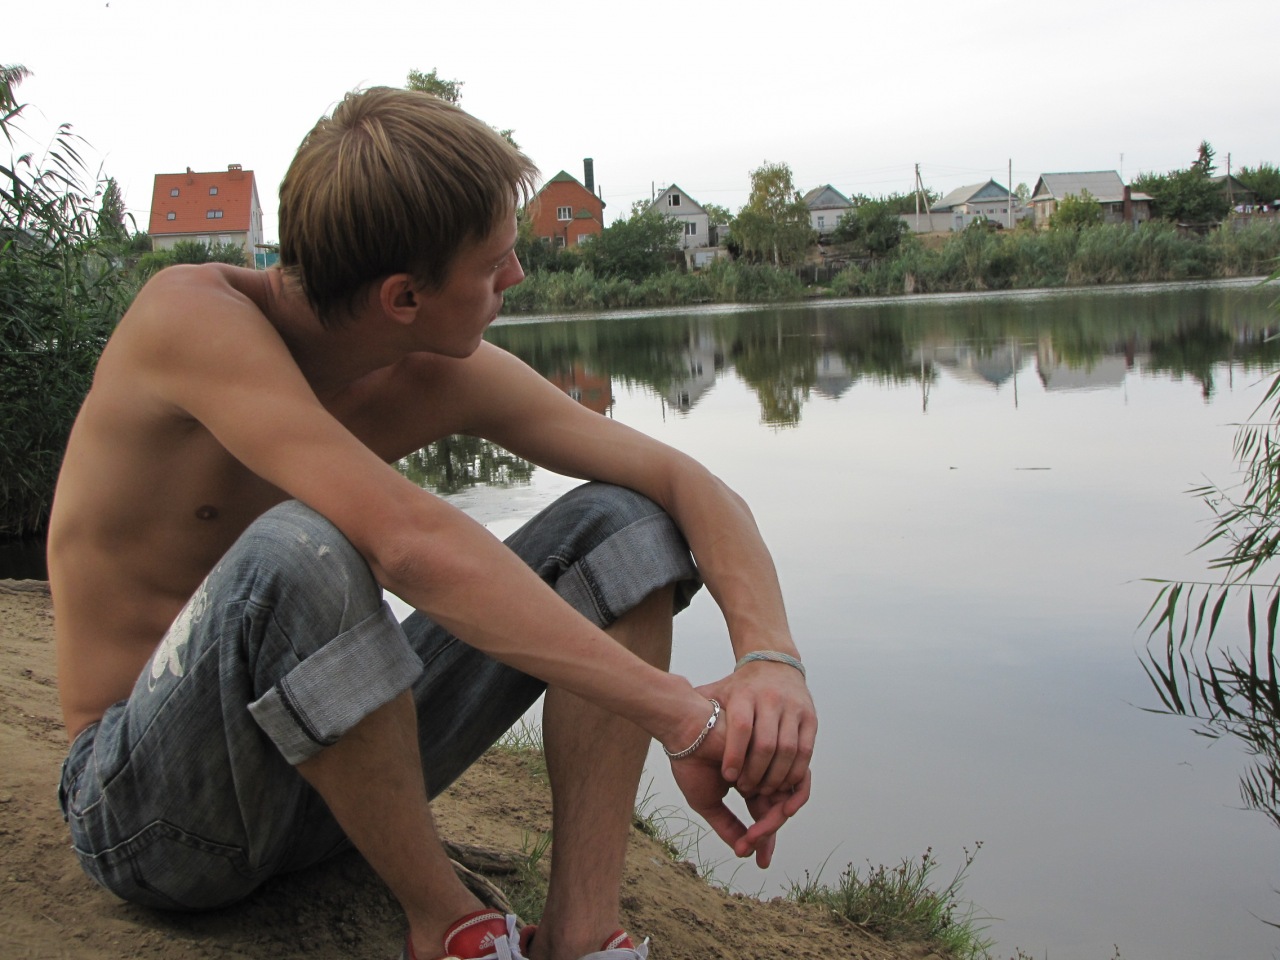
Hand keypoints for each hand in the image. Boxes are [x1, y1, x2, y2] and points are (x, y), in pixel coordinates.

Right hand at [669, 742, 811, 867]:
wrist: (687, 734)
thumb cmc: (691, 764)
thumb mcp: (707, 804)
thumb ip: (727, 826)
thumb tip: (744, 851)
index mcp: (746, 784)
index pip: (762, 816)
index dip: (763, 840)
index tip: (759, 862)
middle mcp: (760, 775)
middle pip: (775, 811)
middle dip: (767, 834)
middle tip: (751, 846)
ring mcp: (767, 766)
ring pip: (782, 802)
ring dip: (772, 822)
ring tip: (754, 834)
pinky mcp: (773, 756)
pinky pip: (790, 783)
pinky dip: (787, 801)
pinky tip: (775, 816)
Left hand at [704, 662, 815, 797]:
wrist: (775, 664)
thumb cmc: (741, 687)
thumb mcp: (717, 692)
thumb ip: (697, 706)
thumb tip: (665, 715)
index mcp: (746, 694)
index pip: (742, 727)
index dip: (735, 755)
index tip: (728, 778)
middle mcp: (772, 700)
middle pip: (767, 744)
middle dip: (756, 772)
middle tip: (745, 790)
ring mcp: (794, 708)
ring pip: (789, 750)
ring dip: (776, 776)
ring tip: (762, 790)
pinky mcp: (810, 718)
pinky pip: (806, 750)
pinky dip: (795, 771)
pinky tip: (783, 784)